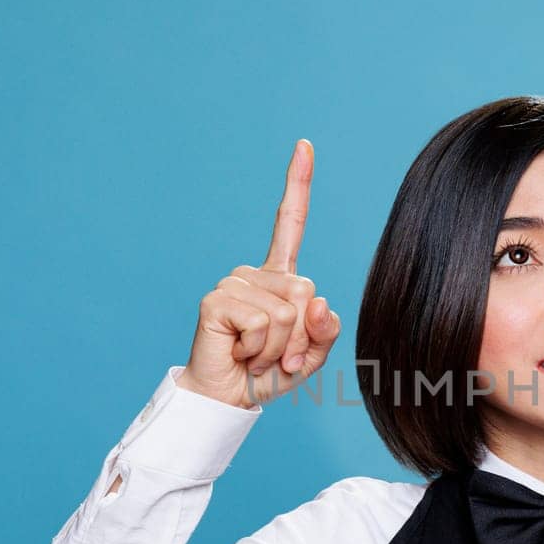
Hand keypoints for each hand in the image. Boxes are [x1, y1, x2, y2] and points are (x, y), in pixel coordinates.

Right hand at [179, 139, 343, 408]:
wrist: (230, 399)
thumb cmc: (270, 374)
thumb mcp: (312, 354)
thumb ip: (325, 329)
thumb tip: (318, 300)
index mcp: (280, 277)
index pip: (291, 223)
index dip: (297, 184)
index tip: (304, 145)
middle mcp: (256, 274)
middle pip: (306, 291)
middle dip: (301, 335)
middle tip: (276, 355)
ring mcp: (234, 284)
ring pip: (286, 312)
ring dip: (279, 347)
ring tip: (256, 355)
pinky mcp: (217, 300)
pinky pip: (263, 323)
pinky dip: (261, 349)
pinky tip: (241, 353)